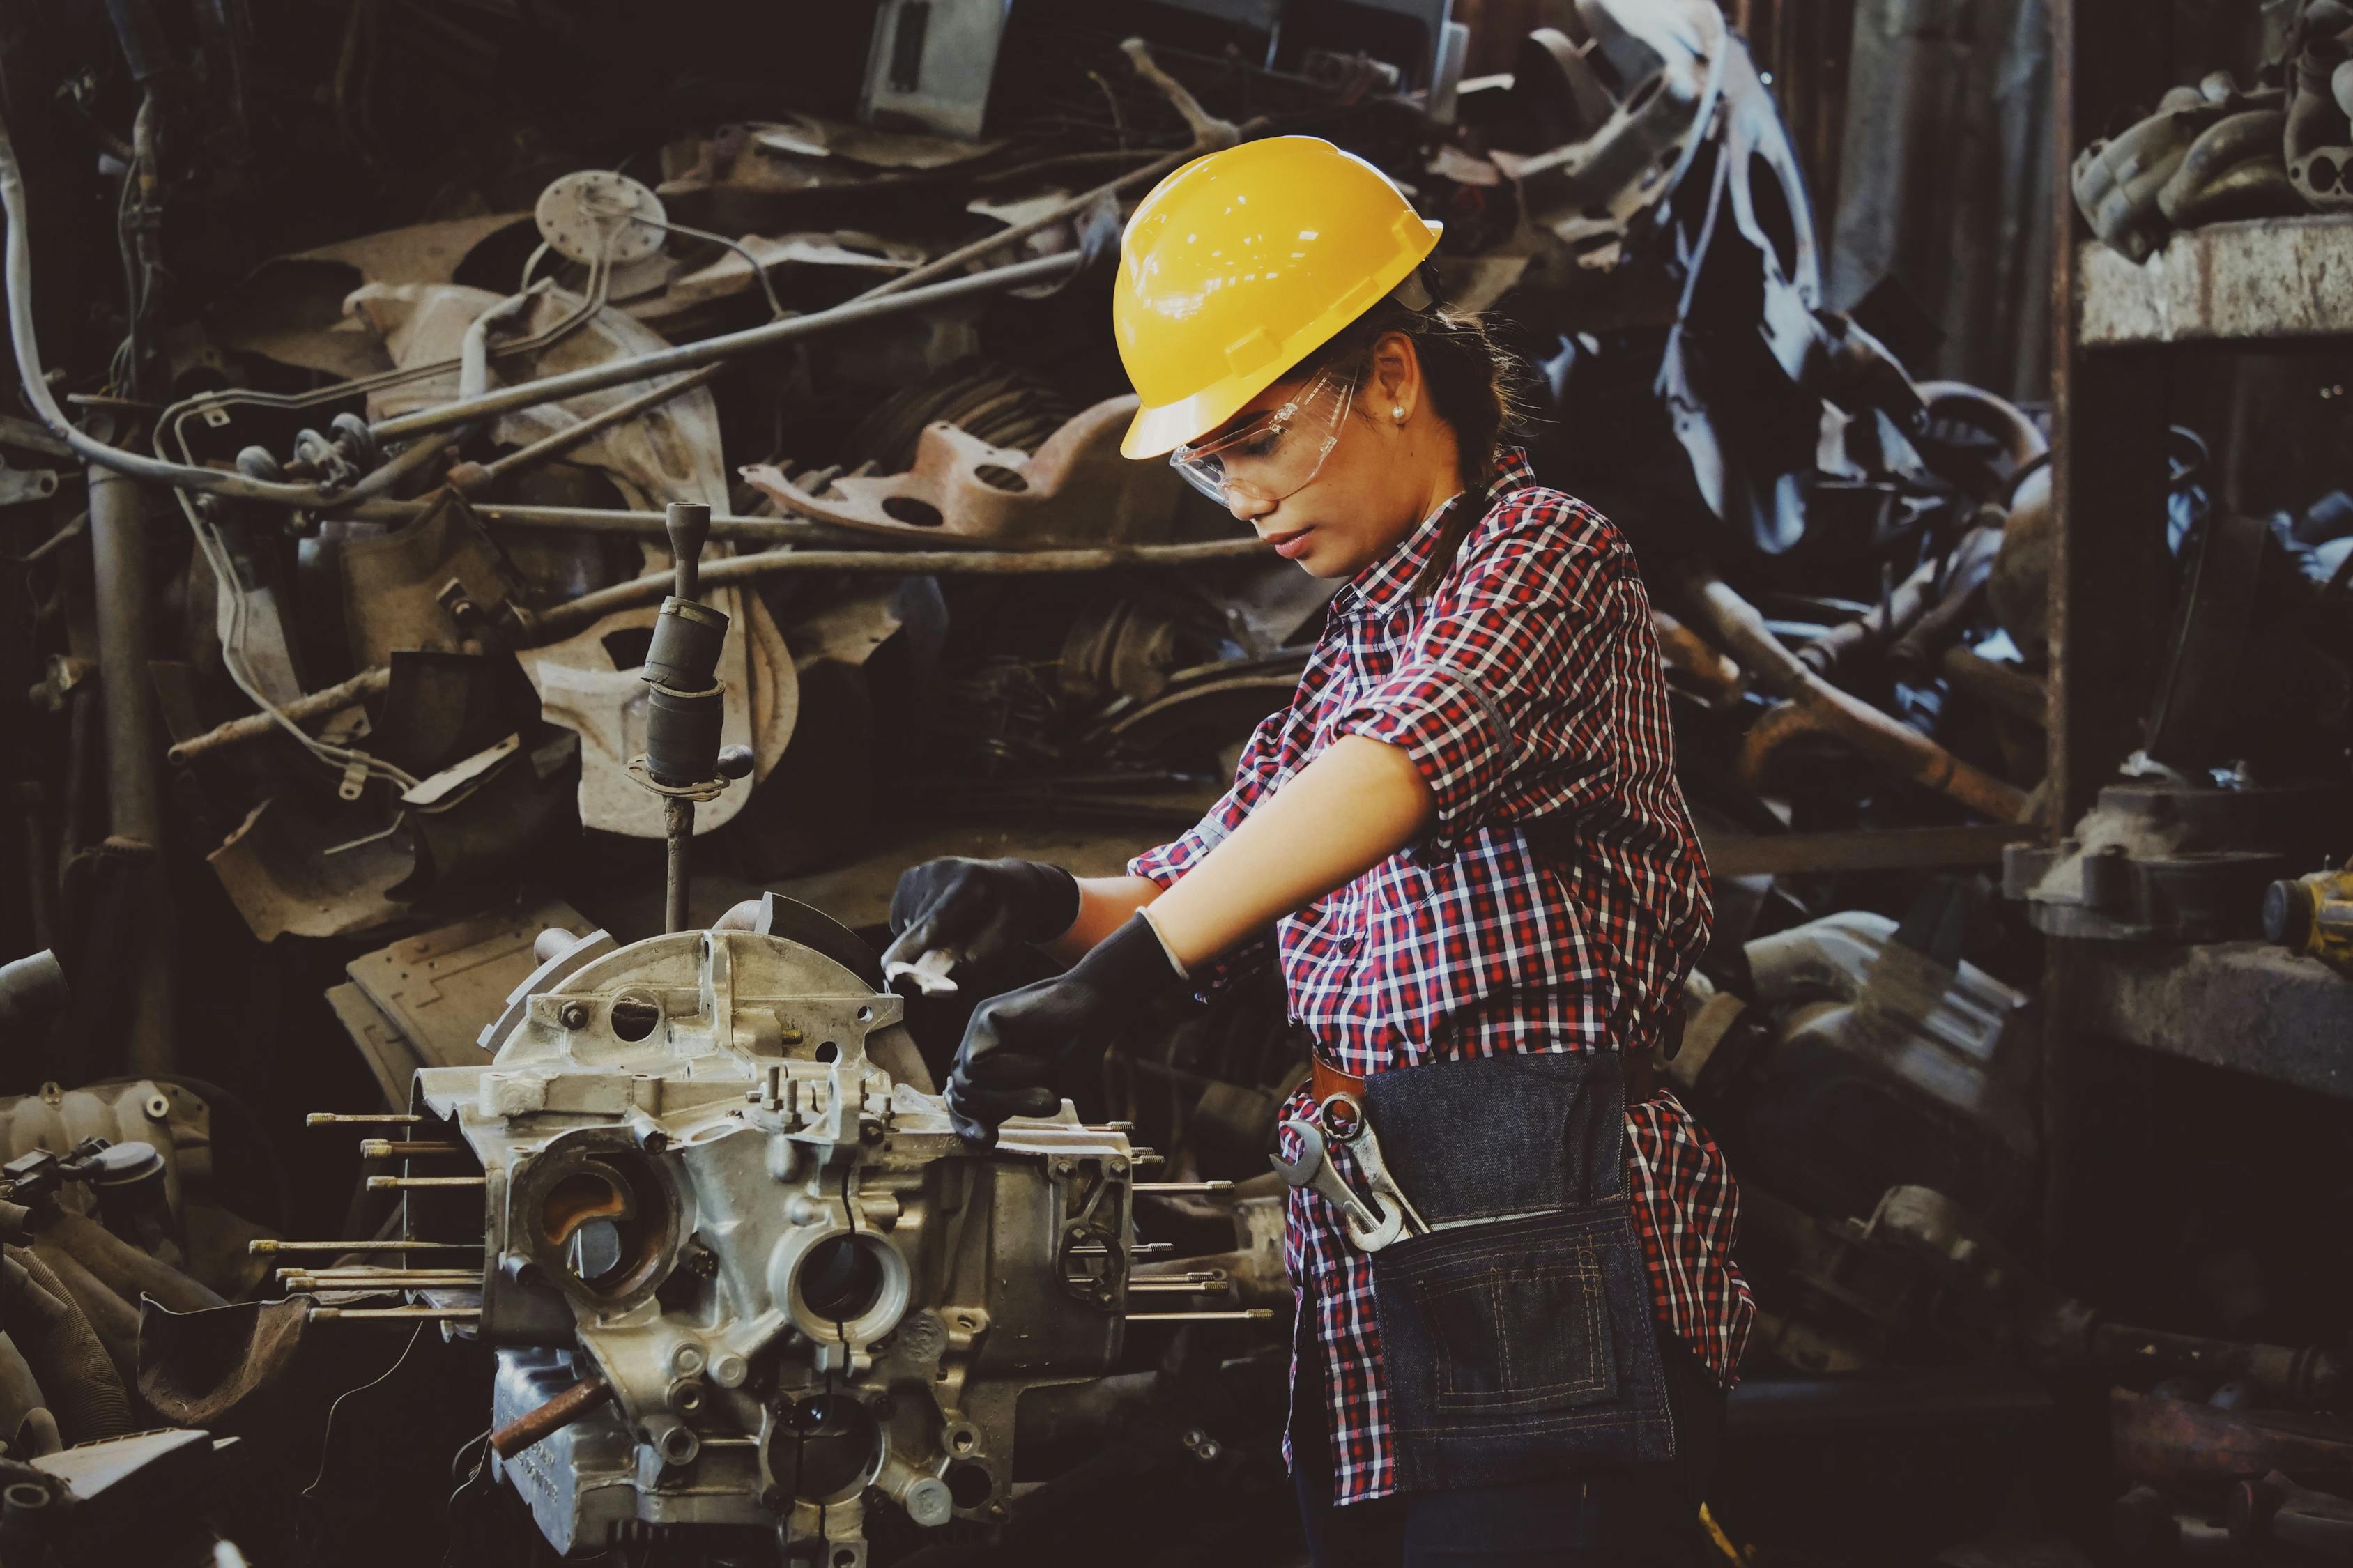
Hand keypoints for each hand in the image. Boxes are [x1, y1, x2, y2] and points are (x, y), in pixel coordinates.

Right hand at [880, 858, 1079, 984]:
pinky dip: (915, 925)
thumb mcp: (1000, 943)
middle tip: (955, 947)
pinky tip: (940, 918)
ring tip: (953, 927)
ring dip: (921, 937)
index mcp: (973, 884)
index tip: (889, 970)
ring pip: (905, 924)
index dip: (910, 949)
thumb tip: (927, 985)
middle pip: (916, 926)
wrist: (1012, 883)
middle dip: (922, 950)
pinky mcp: (911, 875)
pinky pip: (901, 915)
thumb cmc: (1009, 919)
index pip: (934, 923)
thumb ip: (965, 963)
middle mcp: (943, 870)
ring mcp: (925, 870)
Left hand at [946, 915, 1186, 1145]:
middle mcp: (978, 1047)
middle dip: (995, 1112)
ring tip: (1048, 1097)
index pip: (962, 1103)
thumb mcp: (1041, 1090)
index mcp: (989, 1067)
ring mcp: (978, 1031)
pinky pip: (976, 1063)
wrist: (1098, 1007)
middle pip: (961, 1096)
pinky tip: (1040, 1062)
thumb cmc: (1076, 1048)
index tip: (988, 1143)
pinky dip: (1010, 1073)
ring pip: (966, 1083)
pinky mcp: (984, 1016)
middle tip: (1043, 1109)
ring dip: (1010, 1097)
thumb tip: (980, 1136)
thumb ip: (1011, 1106)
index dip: (967, 1126)